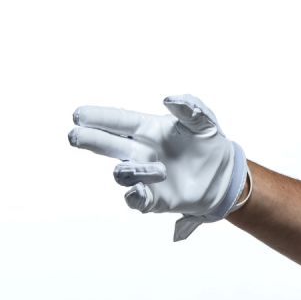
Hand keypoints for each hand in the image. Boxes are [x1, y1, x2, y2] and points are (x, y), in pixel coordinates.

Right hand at [68, 94, 247, 240]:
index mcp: (148, 129)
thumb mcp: (205, 121)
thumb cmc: (209, 142)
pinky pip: (136, 199)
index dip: (98, 117)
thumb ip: (190, 108)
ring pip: (122, 173)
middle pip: (108, 145)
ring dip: (132, 170)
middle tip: (74, 135)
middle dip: (90, 140)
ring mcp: (145, 176)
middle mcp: (141, 152)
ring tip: (161, 170)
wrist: (226, 174)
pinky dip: (134, 196)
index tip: (78, 114)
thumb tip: (169, 99)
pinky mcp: (154, 198)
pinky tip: (139, 191)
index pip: (118, 121)